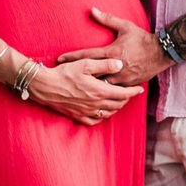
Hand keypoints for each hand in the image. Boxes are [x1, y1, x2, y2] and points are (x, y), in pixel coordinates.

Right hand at [28, 58, 142, 125]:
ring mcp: (86, 112)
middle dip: (126, 99)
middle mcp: (95, 104)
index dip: (133, 92)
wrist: (44, 86)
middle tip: (130, 93)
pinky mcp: (77, 116)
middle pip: (117, 105)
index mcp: (99, 91)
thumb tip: (121, 64)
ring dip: (116, 108)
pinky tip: (102, 113)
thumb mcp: (86, 64)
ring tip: (119, 101)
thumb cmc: (64, 73)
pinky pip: (93, 121)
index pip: (123, 94)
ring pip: (108, 114)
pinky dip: (101, 118)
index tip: (140, 89)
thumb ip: (105, 65)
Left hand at [57, 7, 169, 86]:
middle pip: (91, 74)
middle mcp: (115, 67)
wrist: (162, 52)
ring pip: (101, 86)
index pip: (87, 55)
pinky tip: (94, 97)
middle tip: (63, 77)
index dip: (72, 56)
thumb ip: (107, 19)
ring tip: (75, 89)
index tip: (59, 59)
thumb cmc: (142, 38)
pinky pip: (113, 92)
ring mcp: (122, 78)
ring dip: (89, 87)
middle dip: (77, 76)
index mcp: (112, 52)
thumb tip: (92, 10)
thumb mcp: (125, 26)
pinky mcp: (128, 85)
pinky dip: (103, 94)